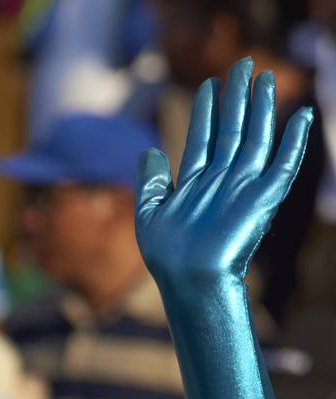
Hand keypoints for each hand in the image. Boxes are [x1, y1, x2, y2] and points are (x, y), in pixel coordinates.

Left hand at [136, 59, 313, 286]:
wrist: (190, 282)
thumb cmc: (167, 256)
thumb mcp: (149, 214)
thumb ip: (150, 181)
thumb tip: (149, 149)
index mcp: (195, 183)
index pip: (204, 137)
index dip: (206, 110)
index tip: (208, 83)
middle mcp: (221, 181)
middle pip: (232, 129)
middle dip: (237, 96)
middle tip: (243, 63)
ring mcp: (243, 188)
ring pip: (255, 138)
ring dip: (262, 107)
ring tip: (266, 77)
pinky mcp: (264, 199)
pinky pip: (284, 164)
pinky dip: (295, 141)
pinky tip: (302, 117)